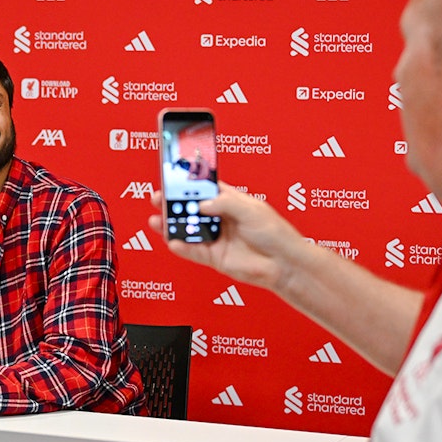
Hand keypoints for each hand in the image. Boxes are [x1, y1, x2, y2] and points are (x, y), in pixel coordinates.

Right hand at [149, 183, 308, 293]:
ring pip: (188, 230)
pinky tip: (172, 241)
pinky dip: (181, 247)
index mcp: (231, 202)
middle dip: (174, 204)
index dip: (189, 183)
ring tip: (158, 221)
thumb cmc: (275, 233)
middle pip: (192, 209)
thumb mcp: (251, 210)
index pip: (205, 188)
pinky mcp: (215, 257)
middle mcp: (221, 219)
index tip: (173, 178)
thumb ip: (225, 204)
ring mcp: (216, 238)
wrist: (283, 264)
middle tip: (158, 199)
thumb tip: (201, 205)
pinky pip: (193, 251)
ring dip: (172, 226)